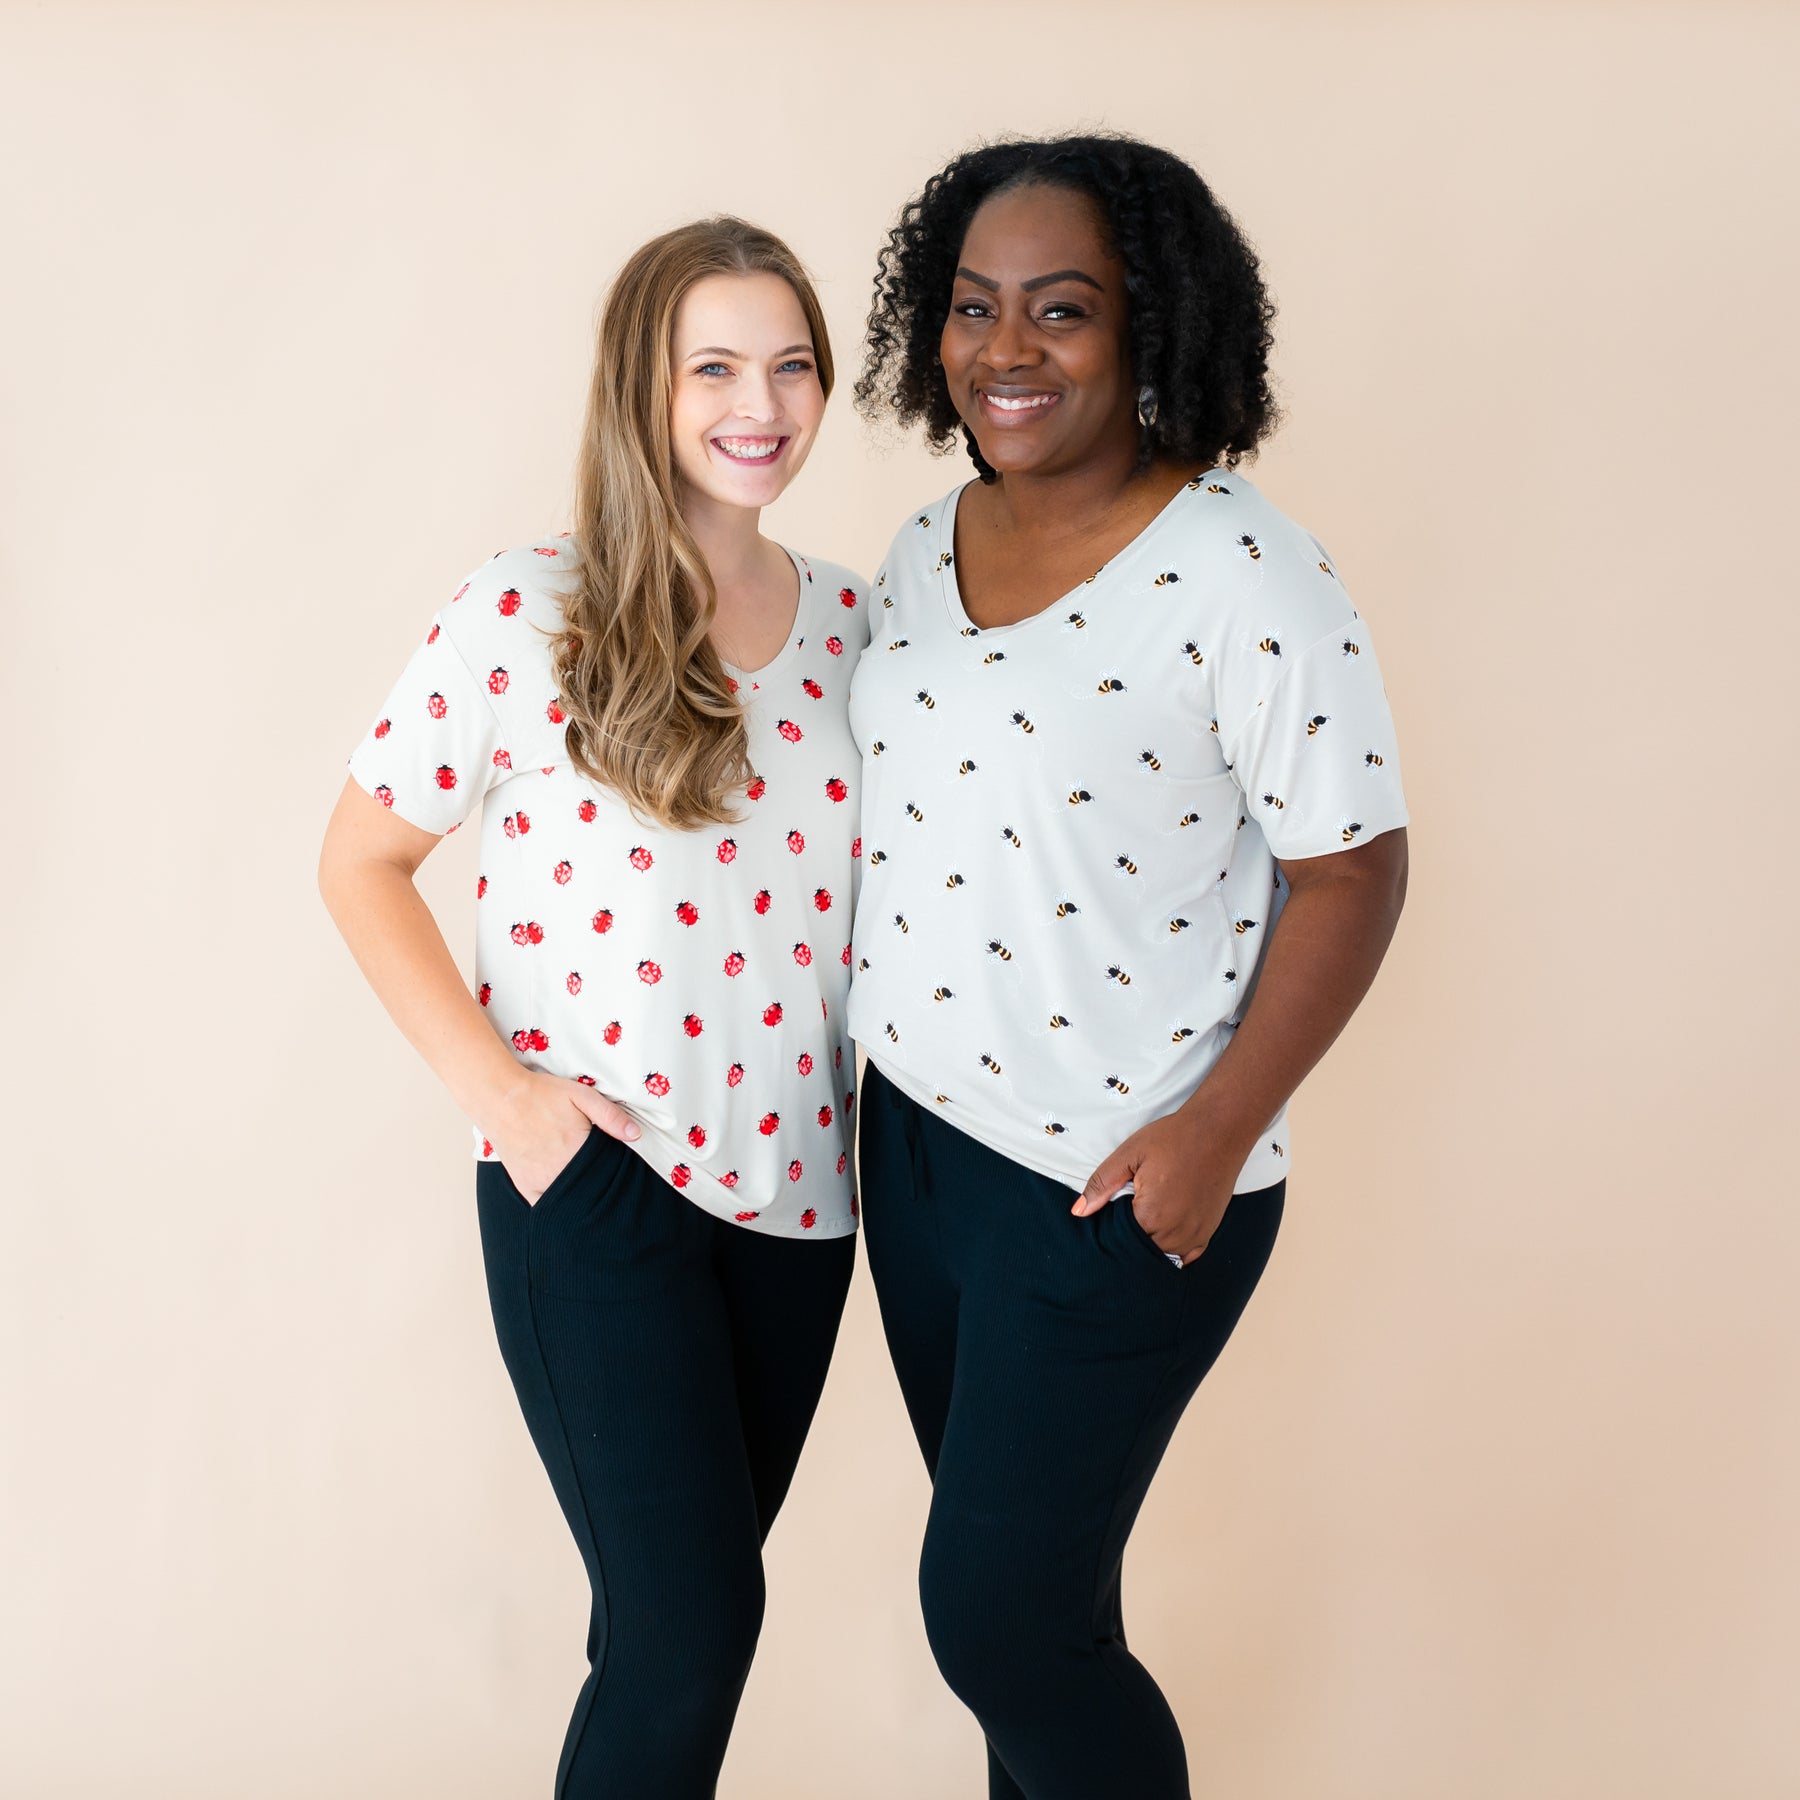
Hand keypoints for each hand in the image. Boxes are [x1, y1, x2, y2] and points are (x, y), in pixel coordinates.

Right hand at [485, 1072, 639, 1203]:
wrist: (500, 1097)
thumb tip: (636, 1135)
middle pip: (589, 1190)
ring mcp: (541, 1182)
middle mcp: (559, 1172)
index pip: (607, 1174)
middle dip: (599, 1186)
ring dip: (579, 1196)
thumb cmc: (542, 1094)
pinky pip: (545, 1204)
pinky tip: (565, 1195)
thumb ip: (610, 1116)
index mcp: (578, 1152)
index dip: (615, 1172)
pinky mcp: (525, 1185)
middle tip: (602, 1177)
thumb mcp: (582, 1095)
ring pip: (569, 1200)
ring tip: (586, 1185)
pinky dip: (556, 1203)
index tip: (619, 1169)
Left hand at [1072, 1109, 1244, 1265]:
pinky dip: (1174, 1248)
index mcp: (1152, 1215)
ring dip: (1151, 1244)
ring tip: (1146, 1219)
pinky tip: (1165, 1231)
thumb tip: (1078, 1211)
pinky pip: (1188, 1254)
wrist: (1218, 1130)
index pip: (1122, 1241)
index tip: (1111, 1216)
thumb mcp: (1130, 1154)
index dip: (1112, 1231)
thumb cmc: (1172, 1138)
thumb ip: (1102, 1184)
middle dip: (1131, 1240)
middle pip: (1143, 1251)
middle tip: (1127, 1214)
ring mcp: (1196, 1233)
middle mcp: (1176, 1231)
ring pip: (1164, 1255)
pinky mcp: (1210, 1229)